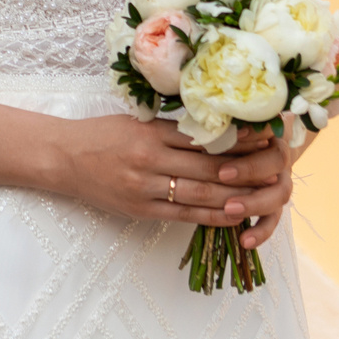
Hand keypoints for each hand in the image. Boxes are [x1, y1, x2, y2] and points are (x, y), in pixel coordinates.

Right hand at [41, 115, 293, 236]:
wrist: (65, 158)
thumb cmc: (102, 134)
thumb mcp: (136, 122)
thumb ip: (171, 128)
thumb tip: (215, 131)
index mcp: (152, 133)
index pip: (204, 137)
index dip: (237, 140)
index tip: (264, 138)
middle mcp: (151, 159)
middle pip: (207, 167)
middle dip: (245, 170)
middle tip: (274, 169)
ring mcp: (146, 187)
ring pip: (200, 194)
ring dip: (234, 196)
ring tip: (262, 195)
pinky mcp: (141, 210)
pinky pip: (183, 215)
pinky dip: (211, 216)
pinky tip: (233, 215)